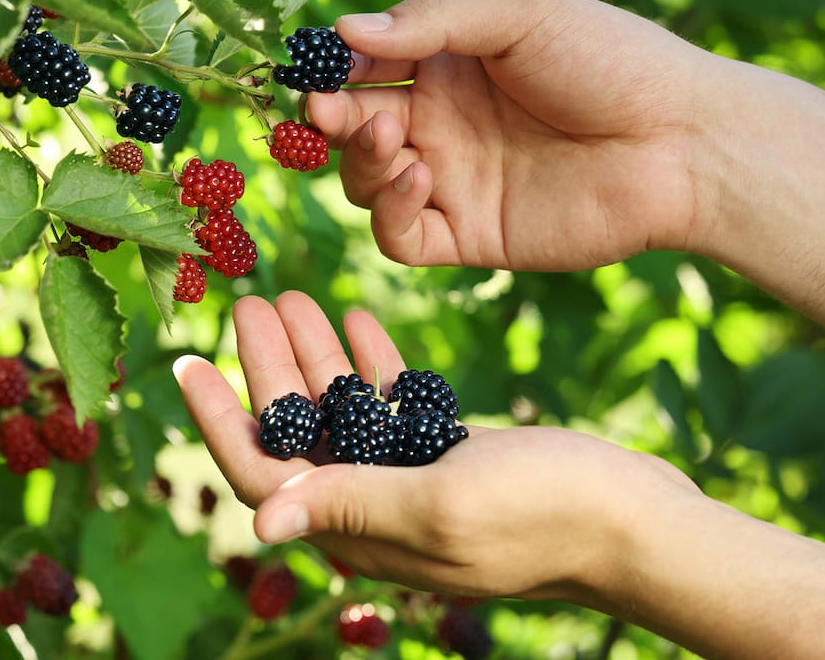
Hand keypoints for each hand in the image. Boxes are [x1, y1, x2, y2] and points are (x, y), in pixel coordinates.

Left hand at [173, 290, 697, 598]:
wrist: (637, 519)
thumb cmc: (546, 515)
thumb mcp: (440, 505)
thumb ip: (350, 506)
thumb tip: (259, 526)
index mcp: (361, 533)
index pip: (264, 478)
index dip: (220, 422)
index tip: (187, 360)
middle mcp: (376, 509)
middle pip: (297, 434)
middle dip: (266, 368)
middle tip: (246, 299)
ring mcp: (412, 479)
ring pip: (341, 411)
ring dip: (313, 355)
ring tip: (291, 292)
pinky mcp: (448, 453)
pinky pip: (390, 404)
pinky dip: (369, 361)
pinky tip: (354, 316)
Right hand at [306, 0, 711, 270]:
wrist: (681, 142)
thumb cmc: (611, 62)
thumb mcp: (521, 16)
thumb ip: (433, 22)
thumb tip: (344, 30)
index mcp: (451, 64)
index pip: (367, 66)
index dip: (334, 66)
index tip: (316, 64)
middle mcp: (444, 123)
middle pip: (355, 126)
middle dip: (331, 117)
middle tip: (326, 108)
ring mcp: (455, 181)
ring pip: (367, 182)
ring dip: (361, 161)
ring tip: (388, 138)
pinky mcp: (471, 235)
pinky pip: (402, 237)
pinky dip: (391, 212)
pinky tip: (419, 178)